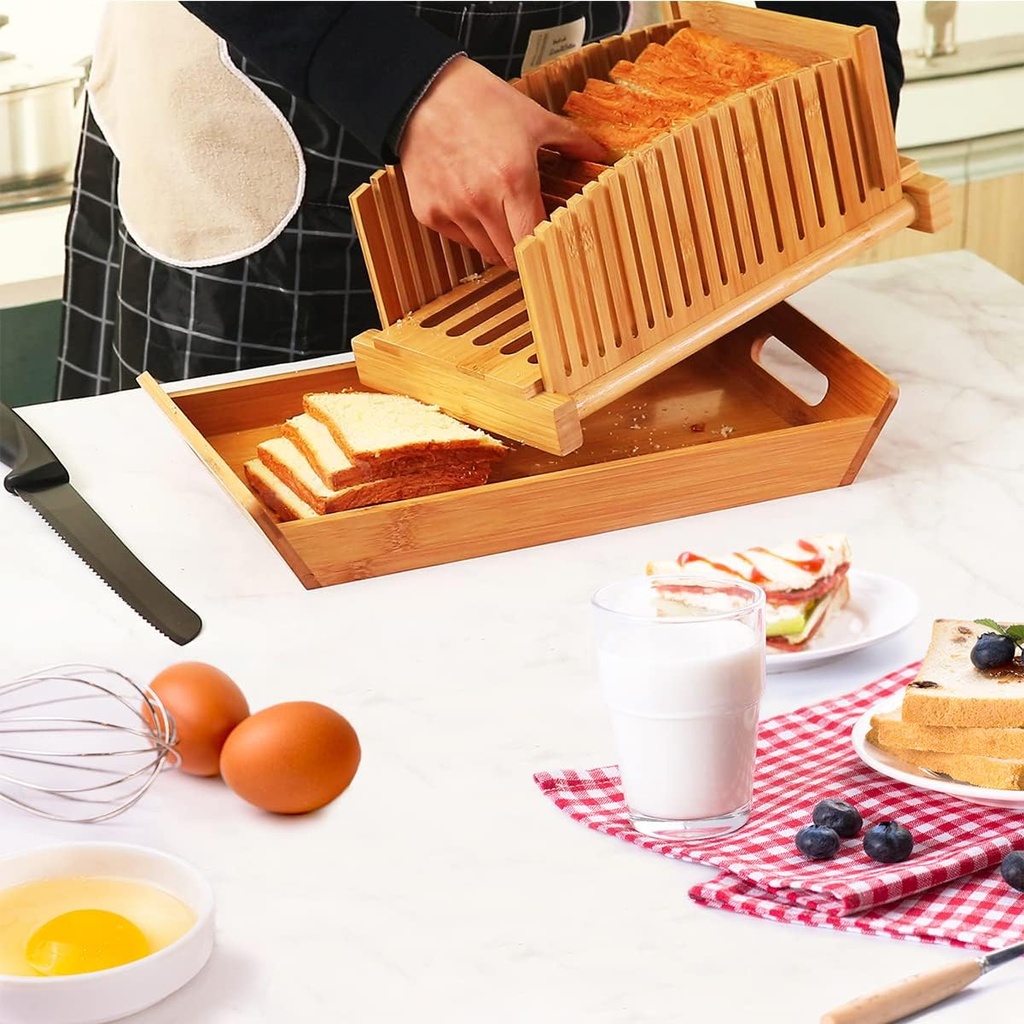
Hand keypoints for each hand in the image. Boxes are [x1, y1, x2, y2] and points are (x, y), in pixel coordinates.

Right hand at [397, 56, 606, 268]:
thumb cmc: (482, 102)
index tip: (550, 243)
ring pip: (485, 251)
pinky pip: (458, 239)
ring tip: (498, 213)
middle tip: (526, 230)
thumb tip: (598, 154)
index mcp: (514, 181)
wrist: (425, 92)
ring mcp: (452, 210)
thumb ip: (571, 141)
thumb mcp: (534, 117)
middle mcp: (482, 202)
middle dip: (522, 248)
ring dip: (496, 240)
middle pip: (510, 257)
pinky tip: (471, 203)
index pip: (534, 243)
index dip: (544, 247)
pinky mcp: (428, 213)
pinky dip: (469, 230)